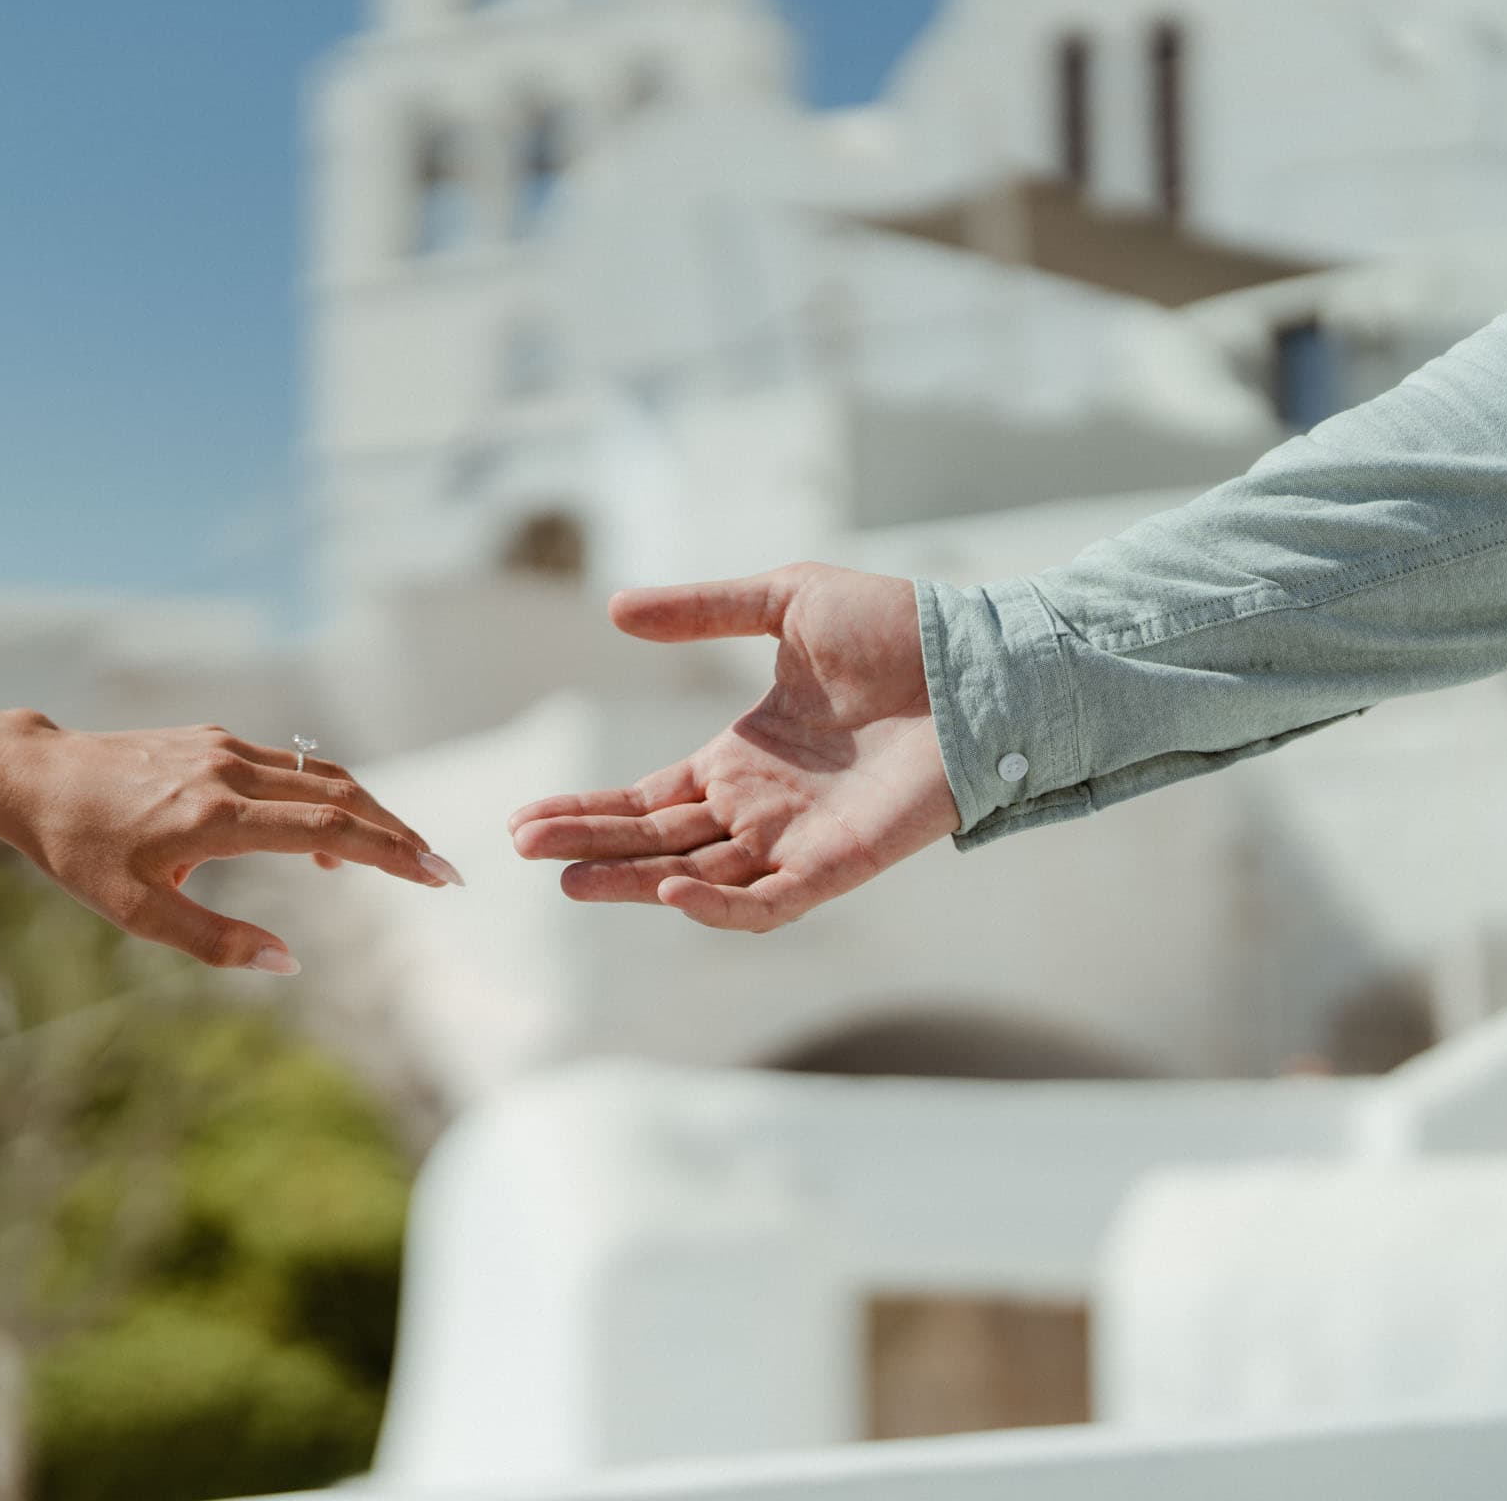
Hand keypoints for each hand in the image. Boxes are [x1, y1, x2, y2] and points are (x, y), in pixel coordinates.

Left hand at [0, 708, 460, 973]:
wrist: (39, 778)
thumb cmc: (80, 852)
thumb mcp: (136, 914)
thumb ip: (214, 941)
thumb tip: (287, 963)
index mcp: (215, 817)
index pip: (328, 831)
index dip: (390, 853)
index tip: (436, 875)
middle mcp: (229, 772)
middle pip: (340, 795)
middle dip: (397, 834)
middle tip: (439, 870)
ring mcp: (225, 749)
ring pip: (320, 776)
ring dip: (366, 815)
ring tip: (396, 858)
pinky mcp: (216, 741)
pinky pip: (289, 768)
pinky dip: (325, 799)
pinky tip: (327, 841)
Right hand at [508, 563, 960, 931]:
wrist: (981, 660)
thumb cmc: (899, 629)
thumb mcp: (784, 601)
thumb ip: (703, 611)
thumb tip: (614, 610)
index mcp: (742, 758)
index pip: (648, 799)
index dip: (588, 810)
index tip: (526, 819)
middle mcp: (761, 808)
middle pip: (657, 842)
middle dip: (590, 846)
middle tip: (524, 847)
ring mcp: (798, 839)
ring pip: (697, 879)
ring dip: (635, 882)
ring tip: (571, 879)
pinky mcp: (841, 862)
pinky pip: (771, 901)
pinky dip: (722, 906)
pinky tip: (673, 889)